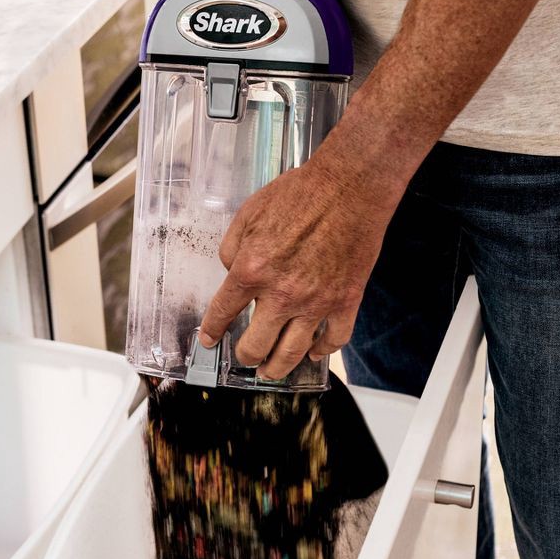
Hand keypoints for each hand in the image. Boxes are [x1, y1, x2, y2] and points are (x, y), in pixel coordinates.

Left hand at [198, 134, 403, 380]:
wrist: (349, 186)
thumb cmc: (300, 193)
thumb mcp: (248, 213)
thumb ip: (232, 248)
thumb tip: (230, 272)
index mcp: (251, 270)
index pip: (222, 313)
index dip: (212, 332)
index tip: (209, 341)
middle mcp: (280, 294)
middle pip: (255, 346)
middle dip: (245, 357)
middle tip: (244, 358)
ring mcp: (315, 302)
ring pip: (290, 354)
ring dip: (276, 368)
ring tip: (271, 371)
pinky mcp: (345, 301)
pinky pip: (333, 340)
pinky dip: (321, 352)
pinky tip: (312, 353)